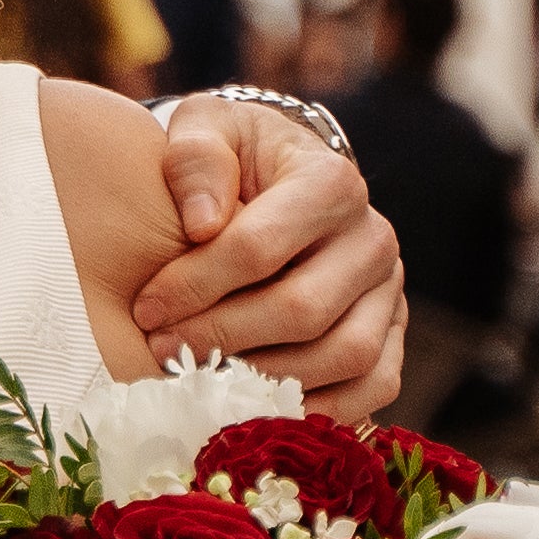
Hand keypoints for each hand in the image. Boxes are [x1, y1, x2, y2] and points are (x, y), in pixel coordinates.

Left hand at [130, 100, 403, 415]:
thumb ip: (195, 158)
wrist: (278, 179)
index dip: (196, 283)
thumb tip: (202, 224)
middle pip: (303, 310)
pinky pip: (375, 386)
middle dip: (223, 337)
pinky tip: (258, 408)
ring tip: (203, 379)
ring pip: (345, 355)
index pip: (260, 246)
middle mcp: (374, 238)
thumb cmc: (232, 157)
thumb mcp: (205, 129)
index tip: (145, 307)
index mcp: (331, 181)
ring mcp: (391, 291)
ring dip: (266, 379)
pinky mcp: (393, 334)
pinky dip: (323, 409)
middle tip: (163, 350)